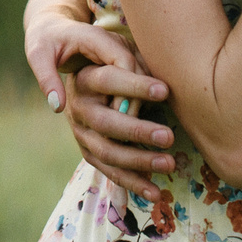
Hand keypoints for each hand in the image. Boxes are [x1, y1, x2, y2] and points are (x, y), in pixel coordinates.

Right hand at [22, 14, 178, 198]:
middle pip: (106, 123)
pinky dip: (132, 182)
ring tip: (169, 164)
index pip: (109, 80)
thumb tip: (161, 82)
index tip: (165, 91)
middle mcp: (78, 106)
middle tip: (168, 137)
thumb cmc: (109, 56)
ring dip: (138, 161)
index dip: (136, 86)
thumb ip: (135, 62)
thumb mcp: (119, 49)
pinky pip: (109, 170)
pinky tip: (155, 192)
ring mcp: (80, 132)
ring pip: (107, 151)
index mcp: (85, 77)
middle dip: (138, 131)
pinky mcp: (88, 150)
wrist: (72, 65)